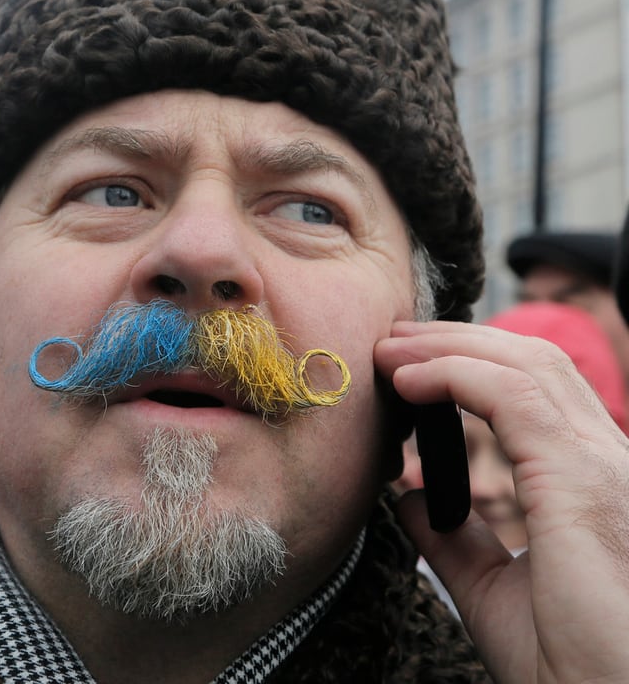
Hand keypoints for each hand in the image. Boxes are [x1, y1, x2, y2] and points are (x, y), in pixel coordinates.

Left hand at [374, 320, 628, 683]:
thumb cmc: (570, 667)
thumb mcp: (494, 590)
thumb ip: (455, 539)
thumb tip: (410, 499)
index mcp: (590, 482)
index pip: (534, 391)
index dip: (469, 364)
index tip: (405, 367)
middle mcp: (604, 462)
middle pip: (531, 363)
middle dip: (454, 341)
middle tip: (389, 343)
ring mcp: (600, 466)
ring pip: (525, 365)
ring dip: (447, 347)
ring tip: (388, 351)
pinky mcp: (580, 480)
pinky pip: (512, 397)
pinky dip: (454, 374)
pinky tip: (407, 381)